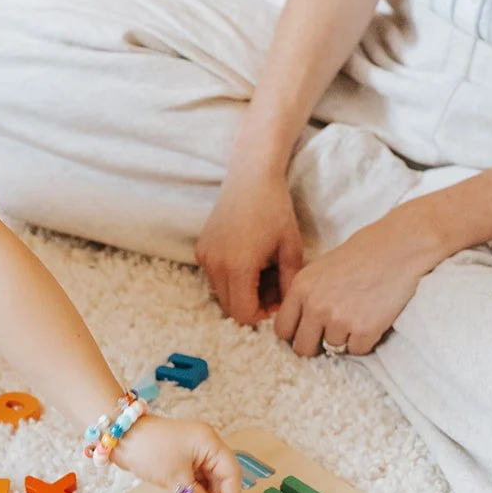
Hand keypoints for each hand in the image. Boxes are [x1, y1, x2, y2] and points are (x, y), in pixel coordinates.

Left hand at [111, 415, 241, 492]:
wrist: (120, 436)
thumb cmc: (150, 450)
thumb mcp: (175, 478)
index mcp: (211, 443)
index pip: (231, 472)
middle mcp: (207, 446)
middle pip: (221, 477)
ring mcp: (194, 452)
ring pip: (208, 480)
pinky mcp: (182, 459)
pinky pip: (196, 479)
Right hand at [196, 171, 304, 325]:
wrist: (251, 177)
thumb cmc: (275, 209)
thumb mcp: (290, 249)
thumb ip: (288, 283)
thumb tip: (283, 308)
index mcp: (238, 266)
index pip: (243, 314)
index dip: (262, 315)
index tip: (277, 300)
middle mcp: (215, 265)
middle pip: (230, 307)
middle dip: (252, 304)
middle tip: (273, 286)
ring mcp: (204, 256)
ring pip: (221, 293)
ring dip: (241, 291)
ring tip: (262, 271)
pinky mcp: (201, 249)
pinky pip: (214, 277)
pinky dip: (230, 277)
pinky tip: (248, 259)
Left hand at [274, 202, 445, 356]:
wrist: (400, 247)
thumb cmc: (362, 254)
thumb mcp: (321, 268)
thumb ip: (305, 295)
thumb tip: (296, 324)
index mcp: (300, 288)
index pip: (282, 330)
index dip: (295, 334)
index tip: (306, 333)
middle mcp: (316, 306)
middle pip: (302, 348)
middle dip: (316, 345)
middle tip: (331, 333)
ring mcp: (339, 320)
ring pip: (333, 349)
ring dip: (345, 338)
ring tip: (359, 313)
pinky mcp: (365, 329)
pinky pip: (358, 350)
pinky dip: (365, 340)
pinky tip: (372, 318)